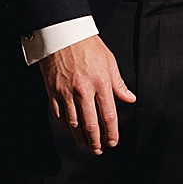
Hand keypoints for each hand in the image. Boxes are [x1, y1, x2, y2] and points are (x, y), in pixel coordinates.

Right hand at [40, 34, 136, 154]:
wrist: (62, 33)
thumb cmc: (86, 44)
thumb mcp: (109, 62)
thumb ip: (119, 84)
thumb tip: (129, 98)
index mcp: (101, 83)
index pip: (109, 116)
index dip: (111, 134)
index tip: (112, 142)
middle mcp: (84, 90)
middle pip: (91, 125)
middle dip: (96, 142)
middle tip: (98, 150)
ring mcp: (66, 92)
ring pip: (74, 124)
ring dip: (80, 138)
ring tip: (85, 145)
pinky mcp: (53, 91)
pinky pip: (59, 115)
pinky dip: (65, 126)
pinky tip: (70, 130)